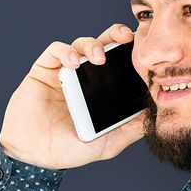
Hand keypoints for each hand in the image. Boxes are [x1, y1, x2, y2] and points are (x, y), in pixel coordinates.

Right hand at [0, 23, 147, 169]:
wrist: (35, 155)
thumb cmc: (69, 150)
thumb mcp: (108, 143)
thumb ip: (131, 130)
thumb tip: (155, 117)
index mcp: (100, 89)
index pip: (118, 62)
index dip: (130, 52)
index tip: (143, 50)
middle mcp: (83, 76)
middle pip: (102, 44)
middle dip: (115, 35)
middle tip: (126, 38)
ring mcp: (63, 71)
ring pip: (80, 43)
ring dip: (92, 45)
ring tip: (97, 58)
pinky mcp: (43, 70)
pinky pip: (55, 50)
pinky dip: (65, 51)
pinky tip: (73, 63)